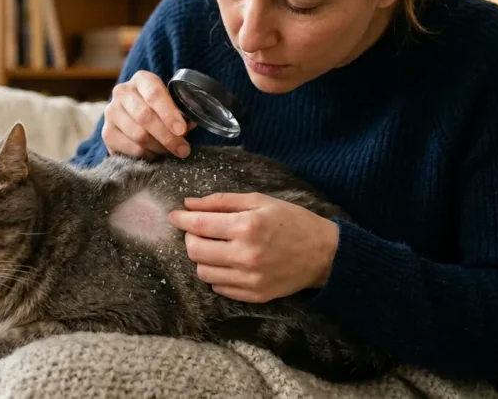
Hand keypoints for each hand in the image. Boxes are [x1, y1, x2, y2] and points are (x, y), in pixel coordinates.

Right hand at [102, 70, 195, 158]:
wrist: (134, 117)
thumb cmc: (159, 108)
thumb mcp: (171, 104)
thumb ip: (180, 113)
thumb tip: (188, 126)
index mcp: (142, 79)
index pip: (154, 94)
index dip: (169, 113)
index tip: (181, 130)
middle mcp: (122, 92)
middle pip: (145, 116)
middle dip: (167, 136)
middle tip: (183, 149)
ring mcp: (111, 112)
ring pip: (138, 135)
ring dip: (159, 147)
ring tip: (170, 151)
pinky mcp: (107, 132)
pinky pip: (131, 148)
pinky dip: (147, 154)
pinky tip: (155, 153)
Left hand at [167, 192, 339, 302]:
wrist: (323, 253)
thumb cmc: (292, 221)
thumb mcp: (260, 201)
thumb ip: (222, 202)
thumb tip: (189, 204)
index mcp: (247, 227)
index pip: (199, 225)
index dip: (181, 219)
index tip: (174, 216)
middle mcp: (246, 255)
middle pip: (195, 251)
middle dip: (191, 238)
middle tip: (199, 231)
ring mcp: (249, 279)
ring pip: (203, 272)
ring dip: (202, 258)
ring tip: (216, 247)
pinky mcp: (254, 295)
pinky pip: (219, 288)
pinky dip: (217, 274)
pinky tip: (228, 262)